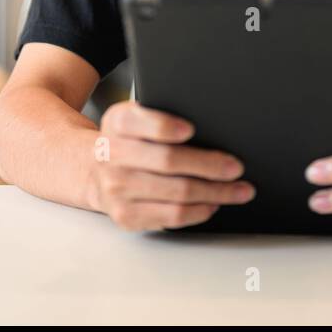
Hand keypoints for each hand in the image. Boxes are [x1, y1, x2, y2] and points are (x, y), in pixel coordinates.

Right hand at [89, 101, 254, 230]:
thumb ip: (159, 115)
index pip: (139, 123)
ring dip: (215, 193)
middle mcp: (111, 155)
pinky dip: (199, 211)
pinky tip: (214, 203)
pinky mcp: (126, 216)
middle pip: (167, 162)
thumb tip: (211, 123)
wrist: (93, 171)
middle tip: (236, 167)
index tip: (191, 129)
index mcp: (117, 123)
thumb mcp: (134, 117)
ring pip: (177, 193)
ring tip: (238, 190)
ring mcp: (116, 189)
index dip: (165, 126)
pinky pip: (172, 216)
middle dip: (209, 165)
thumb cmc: (128, 141)